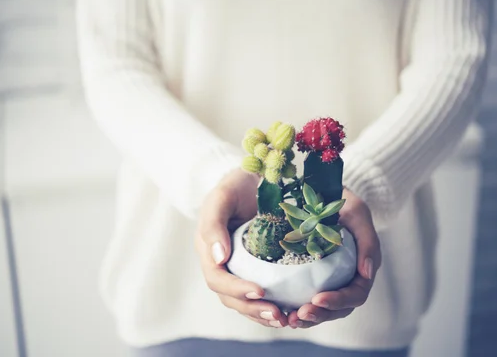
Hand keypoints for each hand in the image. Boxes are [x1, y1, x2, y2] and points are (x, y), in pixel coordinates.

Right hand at [195, 168, 289, 327]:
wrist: (249, 178)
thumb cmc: (233, 185)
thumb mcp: (221, 197)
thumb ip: (214, 225)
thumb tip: (219, 258)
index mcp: (208, 249)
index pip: (217, 278)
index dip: (236, 289)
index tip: (260, 291)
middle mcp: (219, 263)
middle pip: (230, 297)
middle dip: (252, 308)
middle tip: (277, 314)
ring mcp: (236, 267)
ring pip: (243, 301)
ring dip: (261, 313)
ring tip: (283, 319)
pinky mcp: (253, 268)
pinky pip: (258, 293)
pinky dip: (270, 304)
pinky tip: (288, 311)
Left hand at [287, 188, 381, 328]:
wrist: (325, 195)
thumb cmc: (344, 202)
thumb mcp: (357, 213)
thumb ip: (367, 240)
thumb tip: (368, 272)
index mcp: (362, 268)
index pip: (356, 294)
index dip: (338, 300)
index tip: (317, 298)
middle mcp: (348, 279)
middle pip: (339, 309)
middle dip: (320, 315)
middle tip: (299, 314)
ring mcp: (330, 282)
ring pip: (323, 310)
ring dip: (307, 318)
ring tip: (290, 319)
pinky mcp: (313, 279)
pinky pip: (307, 300)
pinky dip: (296, 308)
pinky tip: (282, 311)